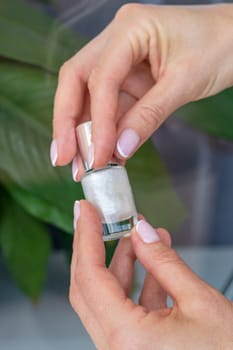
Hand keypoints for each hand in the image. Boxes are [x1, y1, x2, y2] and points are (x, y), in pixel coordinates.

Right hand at [52, 3, 232, 173]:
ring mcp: (120, 59)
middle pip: (76, 80)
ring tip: (82, 164)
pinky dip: (105, 130)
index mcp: (130, 29)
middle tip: (62, 158)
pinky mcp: (128, 78)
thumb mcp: (184, 82)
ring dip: (83, 131)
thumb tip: (120, 149)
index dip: (96, 121)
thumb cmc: (218, 47)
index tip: (97, 155)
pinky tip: (102, 152)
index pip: (101, 78)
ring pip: (88, 96)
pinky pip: (110, 105)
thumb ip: (149, 115)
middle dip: (67, 122)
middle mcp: (117, 40)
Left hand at [70, 200, 232, 349]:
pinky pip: (126, 310)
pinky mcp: (135, 348)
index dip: (86, 237)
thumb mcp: (200, 301)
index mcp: (127, 338)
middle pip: (88, 287)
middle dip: (92, 247)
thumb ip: (165, 262)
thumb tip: (141, 232)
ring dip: (122, 263)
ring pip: (107, 297)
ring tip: (138, 236)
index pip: (90, 276)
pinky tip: (153, 262)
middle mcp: (117, 349)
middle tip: (94, 217)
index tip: (86, 211)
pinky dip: (138, 284)